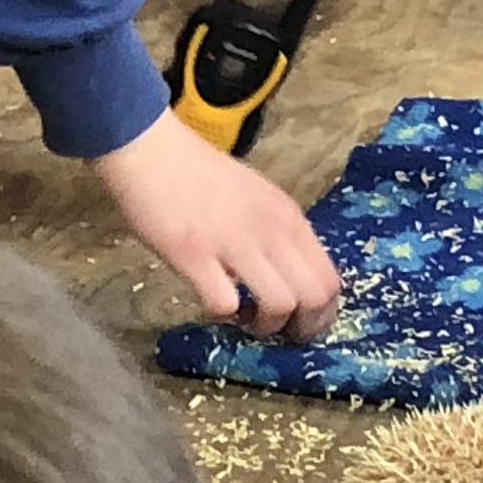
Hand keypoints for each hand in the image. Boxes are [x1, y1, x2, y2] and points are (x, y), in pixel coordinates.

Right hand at [94, 110, 342, 339]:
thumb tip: (289, 278)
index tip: (301, 325)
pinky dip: (221, 315)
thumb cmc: (202, 176)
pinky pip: (224, 304)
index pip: (329, 278)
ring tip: (244, 319)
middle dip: (301, 328)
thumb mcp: (259, 199)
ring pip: (280, 304)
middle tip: (277, 332)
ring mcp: (234, 242)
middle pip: (314, 297)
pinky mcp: (195, 255)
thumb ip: (277, 234)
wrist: (153, 150)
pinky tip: (210, 302)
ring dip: (264, 326)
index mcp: (289, 218)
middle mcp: (271, 230)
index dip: (322, 314)